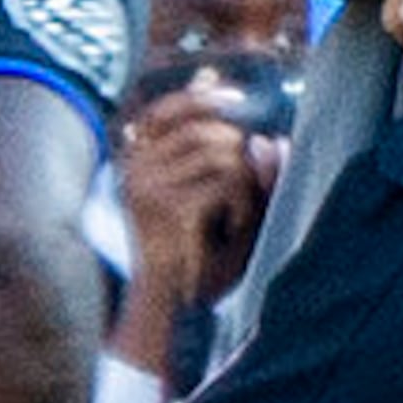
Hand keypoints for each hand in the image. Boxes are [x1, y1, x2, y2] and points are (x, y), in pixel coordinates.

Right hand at [114, 84, 281, 366]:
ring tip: (237, 216)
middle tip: (247, 188)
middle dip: (239, 155)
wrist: (168, 303)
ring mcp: (149, 187)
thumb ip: (235, 169)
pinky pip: (225, 183)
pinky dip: (241, 204)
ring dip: (244, 185)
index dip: (202, 98)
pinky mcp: (169, 208)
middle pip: (205, 132)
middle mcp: (136, 169)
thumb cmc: (193, 255)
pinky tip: (233, 227)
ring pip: (221, 155)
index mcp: (136, 161)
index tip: (236, 98)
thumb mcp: (211, 205)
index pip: (165, 110)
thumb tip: (266, 138)